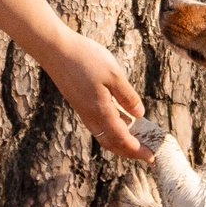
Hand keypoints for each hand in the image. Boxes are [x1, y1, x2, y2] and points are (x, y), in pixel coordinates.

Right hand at [44, 31, 150, 160]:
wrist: (54, 49)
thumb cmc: (85, 58)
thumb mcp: (113, 74)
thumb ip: (127, 96)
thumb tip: (139, 114)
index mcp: (100, 111)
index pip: (122, 139)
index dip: (137, 150)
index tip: (151, 157)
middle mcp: (90, 116)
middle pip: (111, 143)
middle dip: (129, 152)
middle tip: (146, 155)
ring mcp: (83, 110)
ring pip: (103, 135)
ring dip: (120, 143)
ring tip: (136, 142)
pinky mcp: (79, 103)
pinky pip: (97, 125)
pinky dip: (111, 130)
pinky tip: (120, 121)